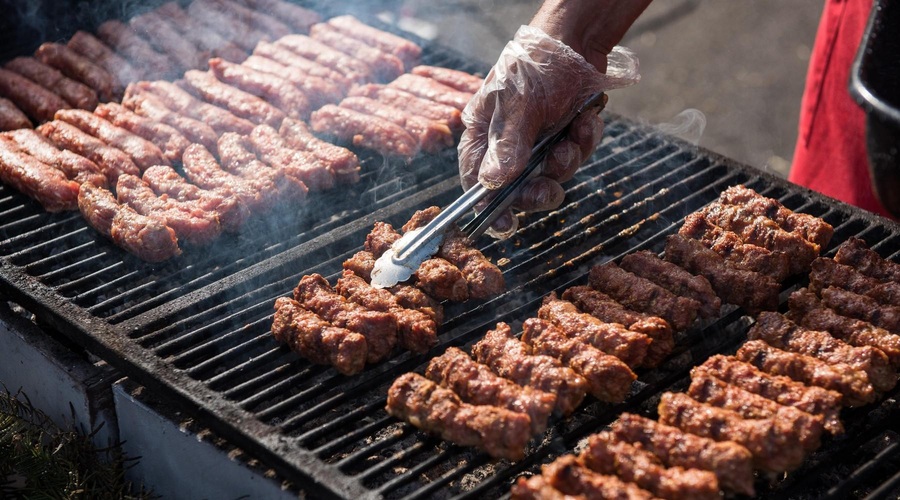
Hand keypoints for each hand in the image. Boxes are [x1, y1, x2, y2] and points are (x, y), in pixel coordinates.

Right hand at [458, 24, 639, 238]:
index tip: (504, 227)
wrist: (578, 39)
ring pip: (550, 174)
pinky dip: (583, 142)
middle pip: (516, 187)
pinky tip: (587, 121)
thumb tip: (492, 184)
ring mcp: (537, 140)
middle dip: (537, 191)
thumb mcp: (518, 105)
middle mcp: (506, 140)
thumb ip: (507, 146)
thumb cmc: (535, 65)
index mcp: (482, 131)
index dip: (487, 206)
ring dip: (566, 161)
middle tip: (552, 191)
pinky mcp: (563, 135)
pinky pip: (574, 155)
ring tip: (574, 137)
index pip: (475, 178)